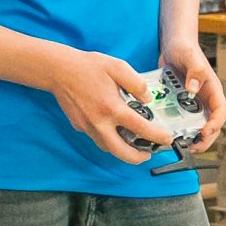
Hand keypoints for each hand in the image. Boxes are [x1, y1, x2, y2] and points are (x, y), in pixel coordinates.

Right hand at [44, 47, 172, 163]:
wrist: (58, 70)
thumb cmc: (87, 66)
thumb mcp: (118, 67)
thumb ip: (137, 84)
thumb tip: (147, 99)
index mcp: (113, 107)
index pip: (140, 128)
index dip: (157, 136)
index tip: (166, 138)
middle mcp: (100, 122)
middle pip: (121, 152)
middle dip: (137, 158)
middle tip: (147, 154)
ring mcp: (88, 126)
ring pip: (108, 148)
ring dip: (122, 150)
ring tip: (133, 144)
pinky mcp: (79, 126)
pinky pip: (97, 138)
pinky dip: (108, 139)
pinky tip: (113, 129)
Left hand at [161, 39, 225, 152]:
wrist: (173, 44)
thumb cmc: (185, 47)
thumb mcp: (190, 56)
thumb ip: (195, 71)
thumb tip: (193, 88)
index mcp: (212, 89)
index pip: (220, 111)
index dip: (215, 124)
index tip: (204, 132)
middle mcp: (205, 98)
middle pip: (211, 124)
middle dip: (205, 138)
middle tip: (193, 147)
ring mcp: (193, 102)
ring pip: (197, 125)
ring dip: (192, 137)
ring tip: (183, 145)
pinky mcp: (181, 103)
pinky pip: (183, 119)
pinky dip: (179, 128)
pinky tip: (169, 132)